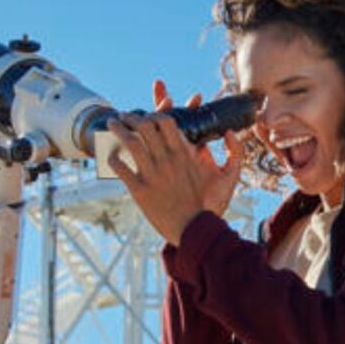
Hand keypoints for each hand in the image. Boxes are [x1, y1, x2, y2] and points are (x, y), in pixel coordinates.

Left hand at [107, 81, 241, 245]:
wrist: (194, 230)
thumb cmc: (209, 205)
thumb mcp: (228, 176)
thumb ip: (234, 152)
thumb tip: (229, 132)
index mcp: (184, 154)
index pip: (165, 121)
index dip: (153, 113)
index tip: (147, 114)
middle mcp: (167, 160)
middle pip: (144, 126)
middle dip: (131, 117)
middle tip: (123, 116)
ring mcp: (152, 174)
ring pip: (130, 142)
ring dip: (118, 129)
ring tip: (111, 125)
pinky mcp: (140, 190)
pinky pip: (121, 167)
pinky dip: (113, 157)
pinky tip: (110, 154)